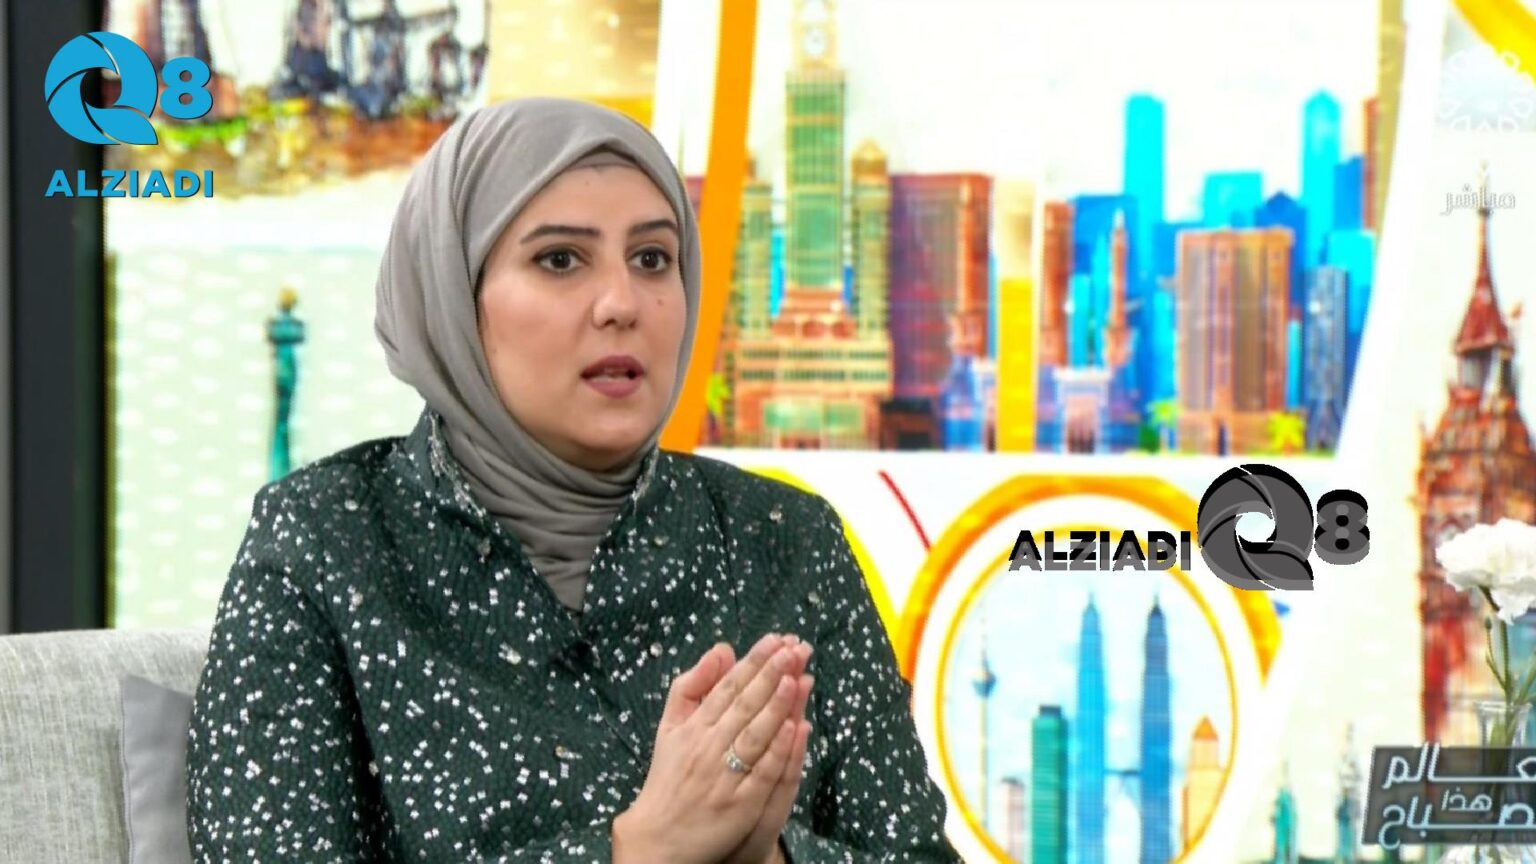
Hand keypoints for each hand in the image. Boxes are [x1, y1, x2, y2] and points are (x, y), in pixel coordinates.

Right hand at [613, 634, 806, 863]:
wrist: (657, 837)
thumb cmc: (668, 776)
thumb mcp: (669, 725)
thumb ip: (691, 686)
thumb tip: (722, 649)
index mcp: (692, 727)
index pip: (728, 687)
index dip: (754, 662)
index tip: (777, 640)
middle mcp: (707, 747)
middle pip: (743, 705)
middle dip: (771, 674)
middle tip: (795, 649)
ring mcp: (724, 776)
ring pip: (754, 735)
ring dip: (776, 706)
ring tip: (795, 678)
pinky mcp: (739, 805)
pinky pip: (761, 774)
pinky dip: (777, 751)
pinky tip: (795, 729)